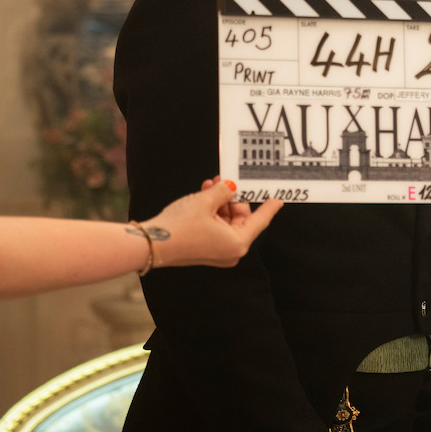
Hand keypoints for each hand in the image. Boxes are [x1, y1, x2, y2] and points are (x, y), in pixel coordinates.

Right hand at [148, 180, 282, 267]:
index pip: (260, 221)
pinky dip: (211, 211)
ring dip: (220, 201)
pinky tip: (205, 194)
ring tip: (211, 184)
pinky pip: (215, 226)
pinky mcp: (204, 249)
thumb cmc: (181, 226)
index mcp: (237, 243)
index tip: (279, 199)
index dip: (269, 207)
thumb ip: (224, 191)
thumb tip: (231, 186)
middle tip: (228, 180)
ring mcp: (217, 252)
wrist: (151, 244)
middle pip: (240, 218)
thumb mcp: (206, 201)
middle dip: (233, 197)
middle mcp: (230, 251)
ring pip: (226, 220)